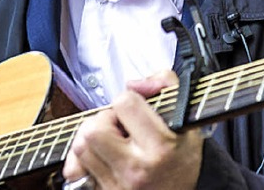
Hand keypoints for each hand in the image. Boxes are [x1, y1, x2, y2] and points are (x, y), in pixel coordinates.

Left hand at [62, 70, 203, 189]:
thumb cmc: (183, 158)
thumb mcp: (186, 116)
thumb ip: (166, 83)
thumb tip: (134, 84)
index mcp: (159, 147)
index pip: (124, 104)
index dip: (129, 98)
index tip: (137, 108)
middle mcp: (135, 169)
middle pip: (93, 129)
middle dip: (104, 119)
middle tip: (119, 124)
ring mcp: (116, 185)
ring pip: (80, 148)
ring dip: (91, 137)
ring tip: (110, 139)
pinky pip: (76, 171)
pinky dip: (83, 159)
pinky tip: (101, 155)